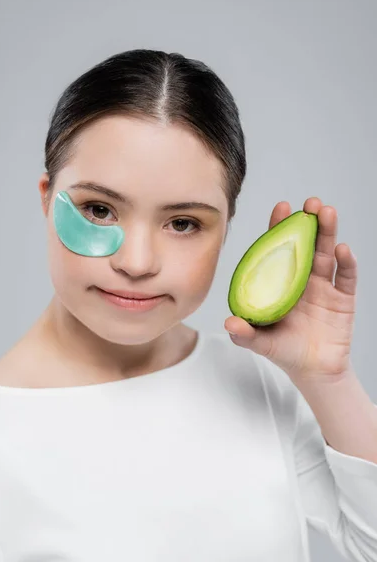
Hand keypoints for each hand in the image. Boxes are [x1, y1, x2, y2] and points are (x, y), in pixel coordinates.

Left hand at [224, 197, 356, 379]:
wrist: (314, 372)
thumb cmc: (284, 352)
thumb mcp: (261, 343)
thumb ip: (245, 334)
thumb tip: (229, 322)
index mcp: (280, 282)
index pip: (279, 249)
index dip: (279, 228)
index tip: (282, 207)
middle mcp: (302, 279)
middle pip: (306, 245)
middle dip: (308, 222)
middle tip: (309, 203)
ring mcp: (324, 287)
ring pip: (327, 254)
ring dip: (328, 232)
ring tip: (327, 212)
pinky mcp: (343, 299)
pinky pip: (346, 278)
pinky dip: (347, 263)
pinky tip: (344, 249)